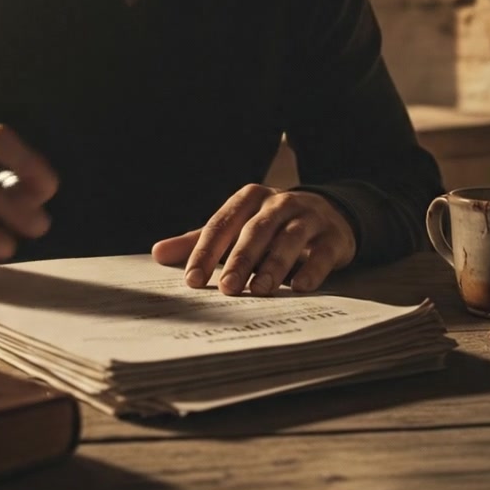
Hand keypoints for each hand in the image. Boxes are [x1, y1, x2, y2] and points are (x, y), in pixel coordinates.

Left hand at [151, 184, 356, 294]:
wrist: (328, 214)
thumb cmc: (270, 225)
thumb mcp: (237, 227)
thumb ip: (201, 240)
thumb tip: (157, 254)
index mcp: (249, 199)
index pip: (222, 224)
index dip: (206, 252)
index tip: (192, 280)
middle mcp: (278, 202)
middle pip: (255, 230)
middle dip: (240, 260)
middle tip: (226, 289)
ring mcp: (308, 217)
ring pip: (288, 239)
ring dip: (274, 265)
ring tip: (260, 290)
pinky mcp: (332, 236)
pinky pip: (321, 253)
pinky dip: (311, 270)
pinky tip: (300, 288)